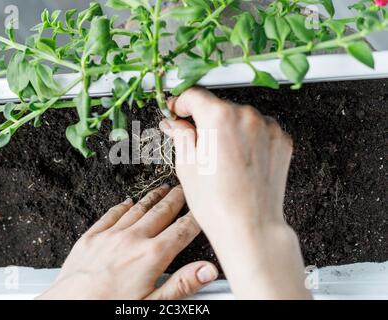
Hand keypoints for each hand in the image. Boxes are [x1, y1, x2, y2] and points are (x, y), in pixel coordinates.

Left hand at [38, 185, 217, 299]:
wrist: (69, 308)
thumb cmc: (109, 309)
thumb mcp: (152, 305)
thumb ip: (182, 285)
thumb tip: (207, 270)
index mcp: (151, 256)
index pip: (181, 231)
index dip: (195, 218)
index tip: (203, 210)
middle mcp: (132, 240)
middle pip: (161, 213)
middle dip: (176, 200)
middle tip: (184, 190)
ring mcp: (110, 236)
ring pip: (138, 209)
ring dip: (153, 198)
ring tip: (163, 189)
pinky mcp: (91, 238)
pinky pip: (110, 215)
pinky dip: (123, 206)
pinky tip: (128, 202)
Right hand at [160, 88, 309, 298]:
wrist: (251, 226)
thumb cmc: (218, 204)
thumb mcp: (187, 166)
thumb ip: (181, 135)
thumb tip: (175, 122)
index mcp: (219, 118)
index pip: (194, 95)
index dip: (181, 103)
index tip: (178, 110)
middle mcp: (246, 116)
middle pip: (218, 106)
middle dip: (205, 120)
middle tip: (198, 142)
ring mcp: (268, 127)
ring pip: (239, 116)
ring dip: (228, 128)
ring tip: (222, 157)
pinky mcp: (281, 139)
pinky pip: (259, 128)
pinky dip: (248, 137)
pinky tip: (240, 159)